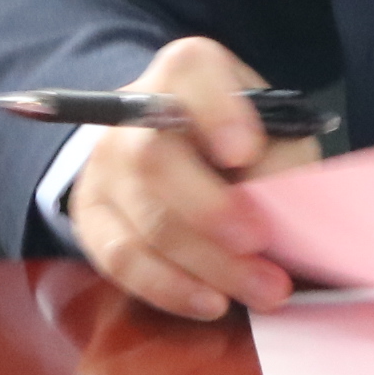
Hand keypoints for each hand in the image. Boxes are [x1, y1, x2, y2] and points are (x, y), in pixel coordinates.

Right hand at [58, 35, 323, 320]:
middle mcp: (132, 111)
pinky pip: (121, 260)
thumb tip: (278, 210)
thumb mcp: (276, 131)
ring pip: (143, 219)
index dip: (216, 111)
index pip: (190, 73)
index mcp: (186, 71)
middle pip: (154, 160)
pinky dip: (170, 288)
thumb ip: (282, 159)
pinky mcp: (90, 216)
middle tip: (260, 244)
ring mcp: (102, 165)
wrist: (183, 150)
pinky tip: (212, 303)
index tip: (244, 151)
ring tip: (263, 290)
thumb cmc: (244, 139)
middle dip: (210, 211)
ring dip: (206, 264)